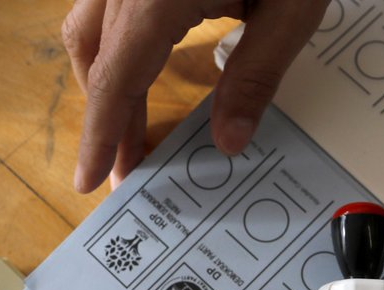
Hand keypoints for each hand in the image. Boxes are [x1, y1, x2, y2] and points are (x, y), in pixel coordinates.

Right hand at [62, 0, 328, 192]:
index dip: (103, 134)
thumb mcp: (292, 8)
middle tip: (125, 165)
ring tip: (132, 127)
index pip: (117, 78)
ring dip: (106, 80)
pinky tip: (140, 69)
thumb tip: (230, 138)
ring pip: (91, 25)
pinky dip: (116, 45)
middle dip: (107, 116)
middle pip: (95, 55)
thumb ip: (256, 75)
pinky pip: (107, 3)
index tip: (95, 177)